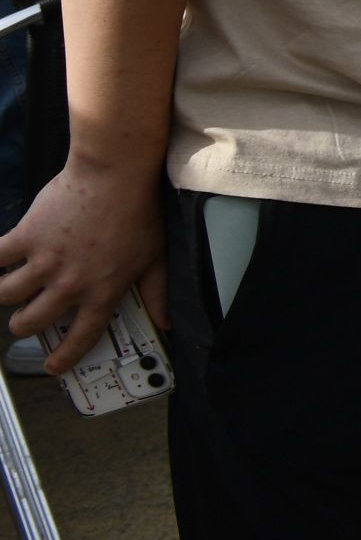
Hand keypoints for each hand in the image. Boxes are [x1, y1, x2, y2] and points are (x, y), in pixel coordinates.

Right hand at [0, 159, 168, 375]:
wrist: (116, 173)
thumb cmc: (139, 211)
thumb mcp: (155, 257)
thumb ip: (157, 293)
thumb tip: (165, 322)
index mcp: (102, 291)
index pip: (80, 337)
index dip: (64, 357)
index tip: (54, 367)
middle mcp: (70, 283)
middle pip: (31, 322)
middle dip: (24, 325)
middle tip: (26, 318)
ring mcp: (45, 262)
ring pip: (6, 296)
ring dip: (6, 296)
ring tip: (13, 289)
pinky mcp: (26, 237)